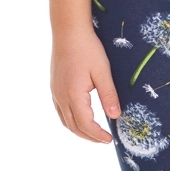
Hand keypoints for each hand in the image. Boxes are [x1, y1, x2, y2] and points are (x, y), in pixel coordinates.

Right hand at [50, 27, 120, 143]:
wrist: (68, 31)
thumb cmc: (88, 49)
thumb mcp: (103, 72)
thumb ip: (109, 95)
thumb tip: (115, 116)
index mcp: (73, 95)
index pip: (85, 125)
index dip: (97, 135)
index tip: (110, 139)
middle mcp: (61, 96)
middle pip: (74, 126)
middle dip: (89, 136)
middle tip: (104, 140)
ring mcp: (56, 92)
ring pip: (65, 121)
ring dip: (79, 130)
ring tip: (94, 133)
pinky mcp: (54, 87)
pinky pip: (61, 111)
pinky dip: (71, 120)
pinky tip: (81, 118)